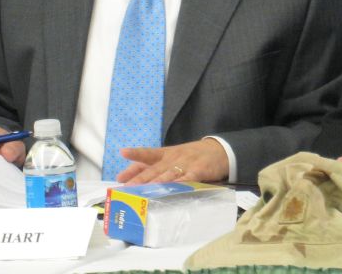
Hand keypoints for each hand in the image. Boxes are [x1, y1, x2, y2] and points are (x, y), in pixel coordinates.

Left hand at [115, 138, 229, 184]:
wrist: (218, 150)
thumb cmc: (190, 156)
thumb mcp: (170, 157)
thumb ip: (147, 165)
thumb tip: (123, 175)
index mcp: (165, 154)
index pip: (148, 153)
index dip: (136, 153)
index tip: (123, 152)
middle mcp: (174, 158)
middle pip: (155, 169)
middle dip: (141, 178)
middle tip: (127, 187)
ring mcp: (186, 164)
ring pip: (169, 174)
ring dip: (157, 183)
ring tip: (145, 191)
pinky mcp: (199, 171)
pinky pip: (188, 179)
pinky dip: (181, 184)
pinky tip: (173, 189)